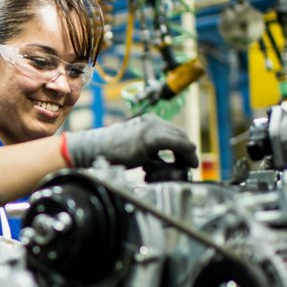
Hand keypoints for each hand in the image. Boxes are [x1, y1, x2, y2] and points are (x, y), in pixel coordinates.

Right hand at [65, 116, 198, 169]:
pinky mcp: (150, 137)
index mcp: (148, 122)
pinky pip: (176, 143)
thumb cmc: (112, 151)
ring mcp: (151, 127)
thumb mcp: (136, 148)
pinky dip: (186, 153)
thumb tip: (164, 163)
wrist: (95, 149)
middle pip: (180, 134)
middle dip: (188, 150)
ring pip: (181, 138)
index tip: (189, 159)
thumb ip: (151, 152)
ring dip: (189, 153)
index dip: (184, 146)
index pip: (174, 132)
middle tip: (191, 164)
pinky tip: (189, 163)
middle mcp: (152, 121)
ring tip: (191, 165)